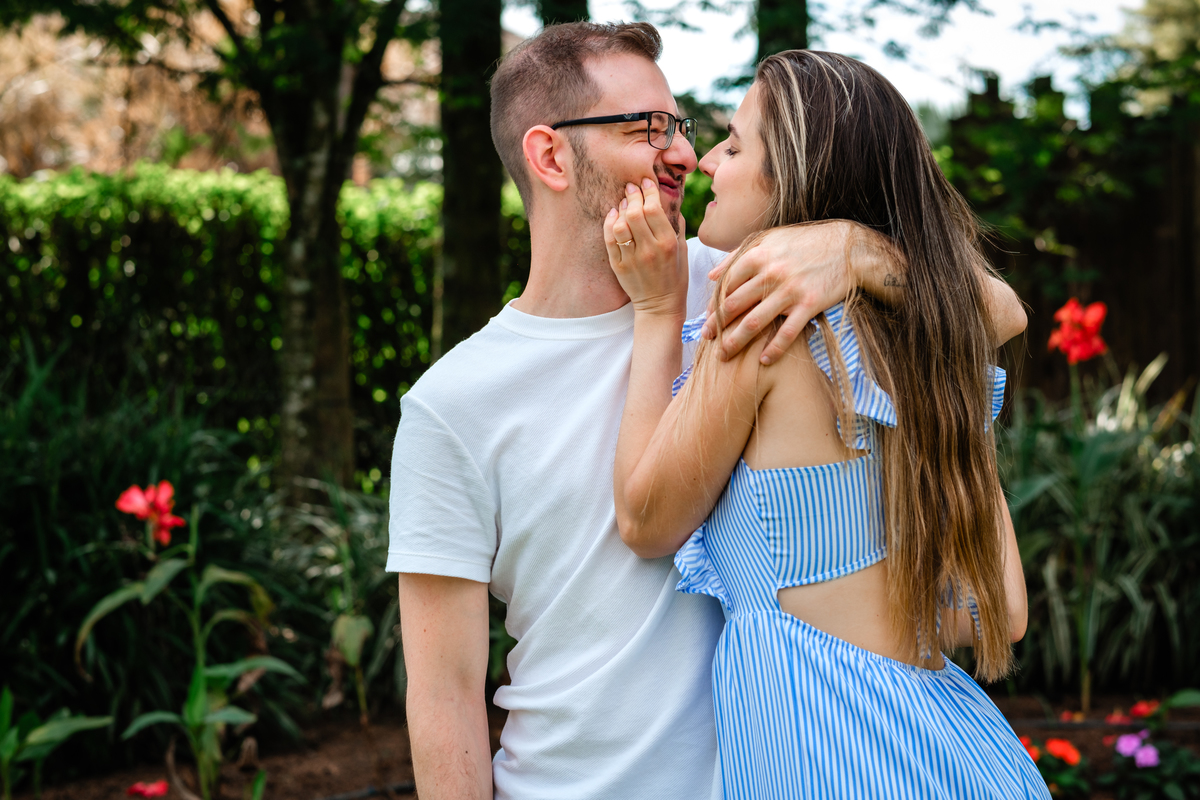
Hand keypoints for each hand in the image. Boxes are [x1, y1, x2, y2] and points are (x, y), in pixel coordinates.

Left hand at [604, 178, 686, 317]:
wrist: (660, 306)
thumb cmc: (675, 277)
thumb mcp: (683, 250)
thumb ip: (677, 226)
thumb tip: (671, 202)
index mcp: (668, 243)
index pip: (654, 209)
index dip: (648, 191)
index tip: (645, 182)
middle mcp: (650, 250)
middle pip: (636, 213)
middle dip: (633, 195)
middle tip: (631, 187)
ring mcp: (633, 259)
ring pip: (621, 225)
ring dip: (621, 209)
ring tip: (624, 203)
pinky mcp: (619, 266)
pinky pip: (610, 240)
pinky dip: (609, 224)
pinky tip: (613, 215)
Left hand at [703, 221, 866, 364]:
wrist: (848, 246)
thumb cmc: (804, 242)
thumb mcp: (769, 239)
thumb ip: (737, 256)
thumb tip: (711, 276)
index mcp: (757, 256)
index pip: (725, 286)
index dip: (713, 305)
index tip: (707, 320)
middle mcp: (770, 273)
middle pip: (734, 306)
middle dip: (717, 326)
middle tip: (707, 341)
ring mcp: (790, 291)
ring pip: (754, 322)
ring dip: (736, 342)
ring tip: (724, 356)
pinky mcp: (810, 305)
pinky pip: (787, 333)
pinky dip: (774, 349)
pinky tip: (763, 361)